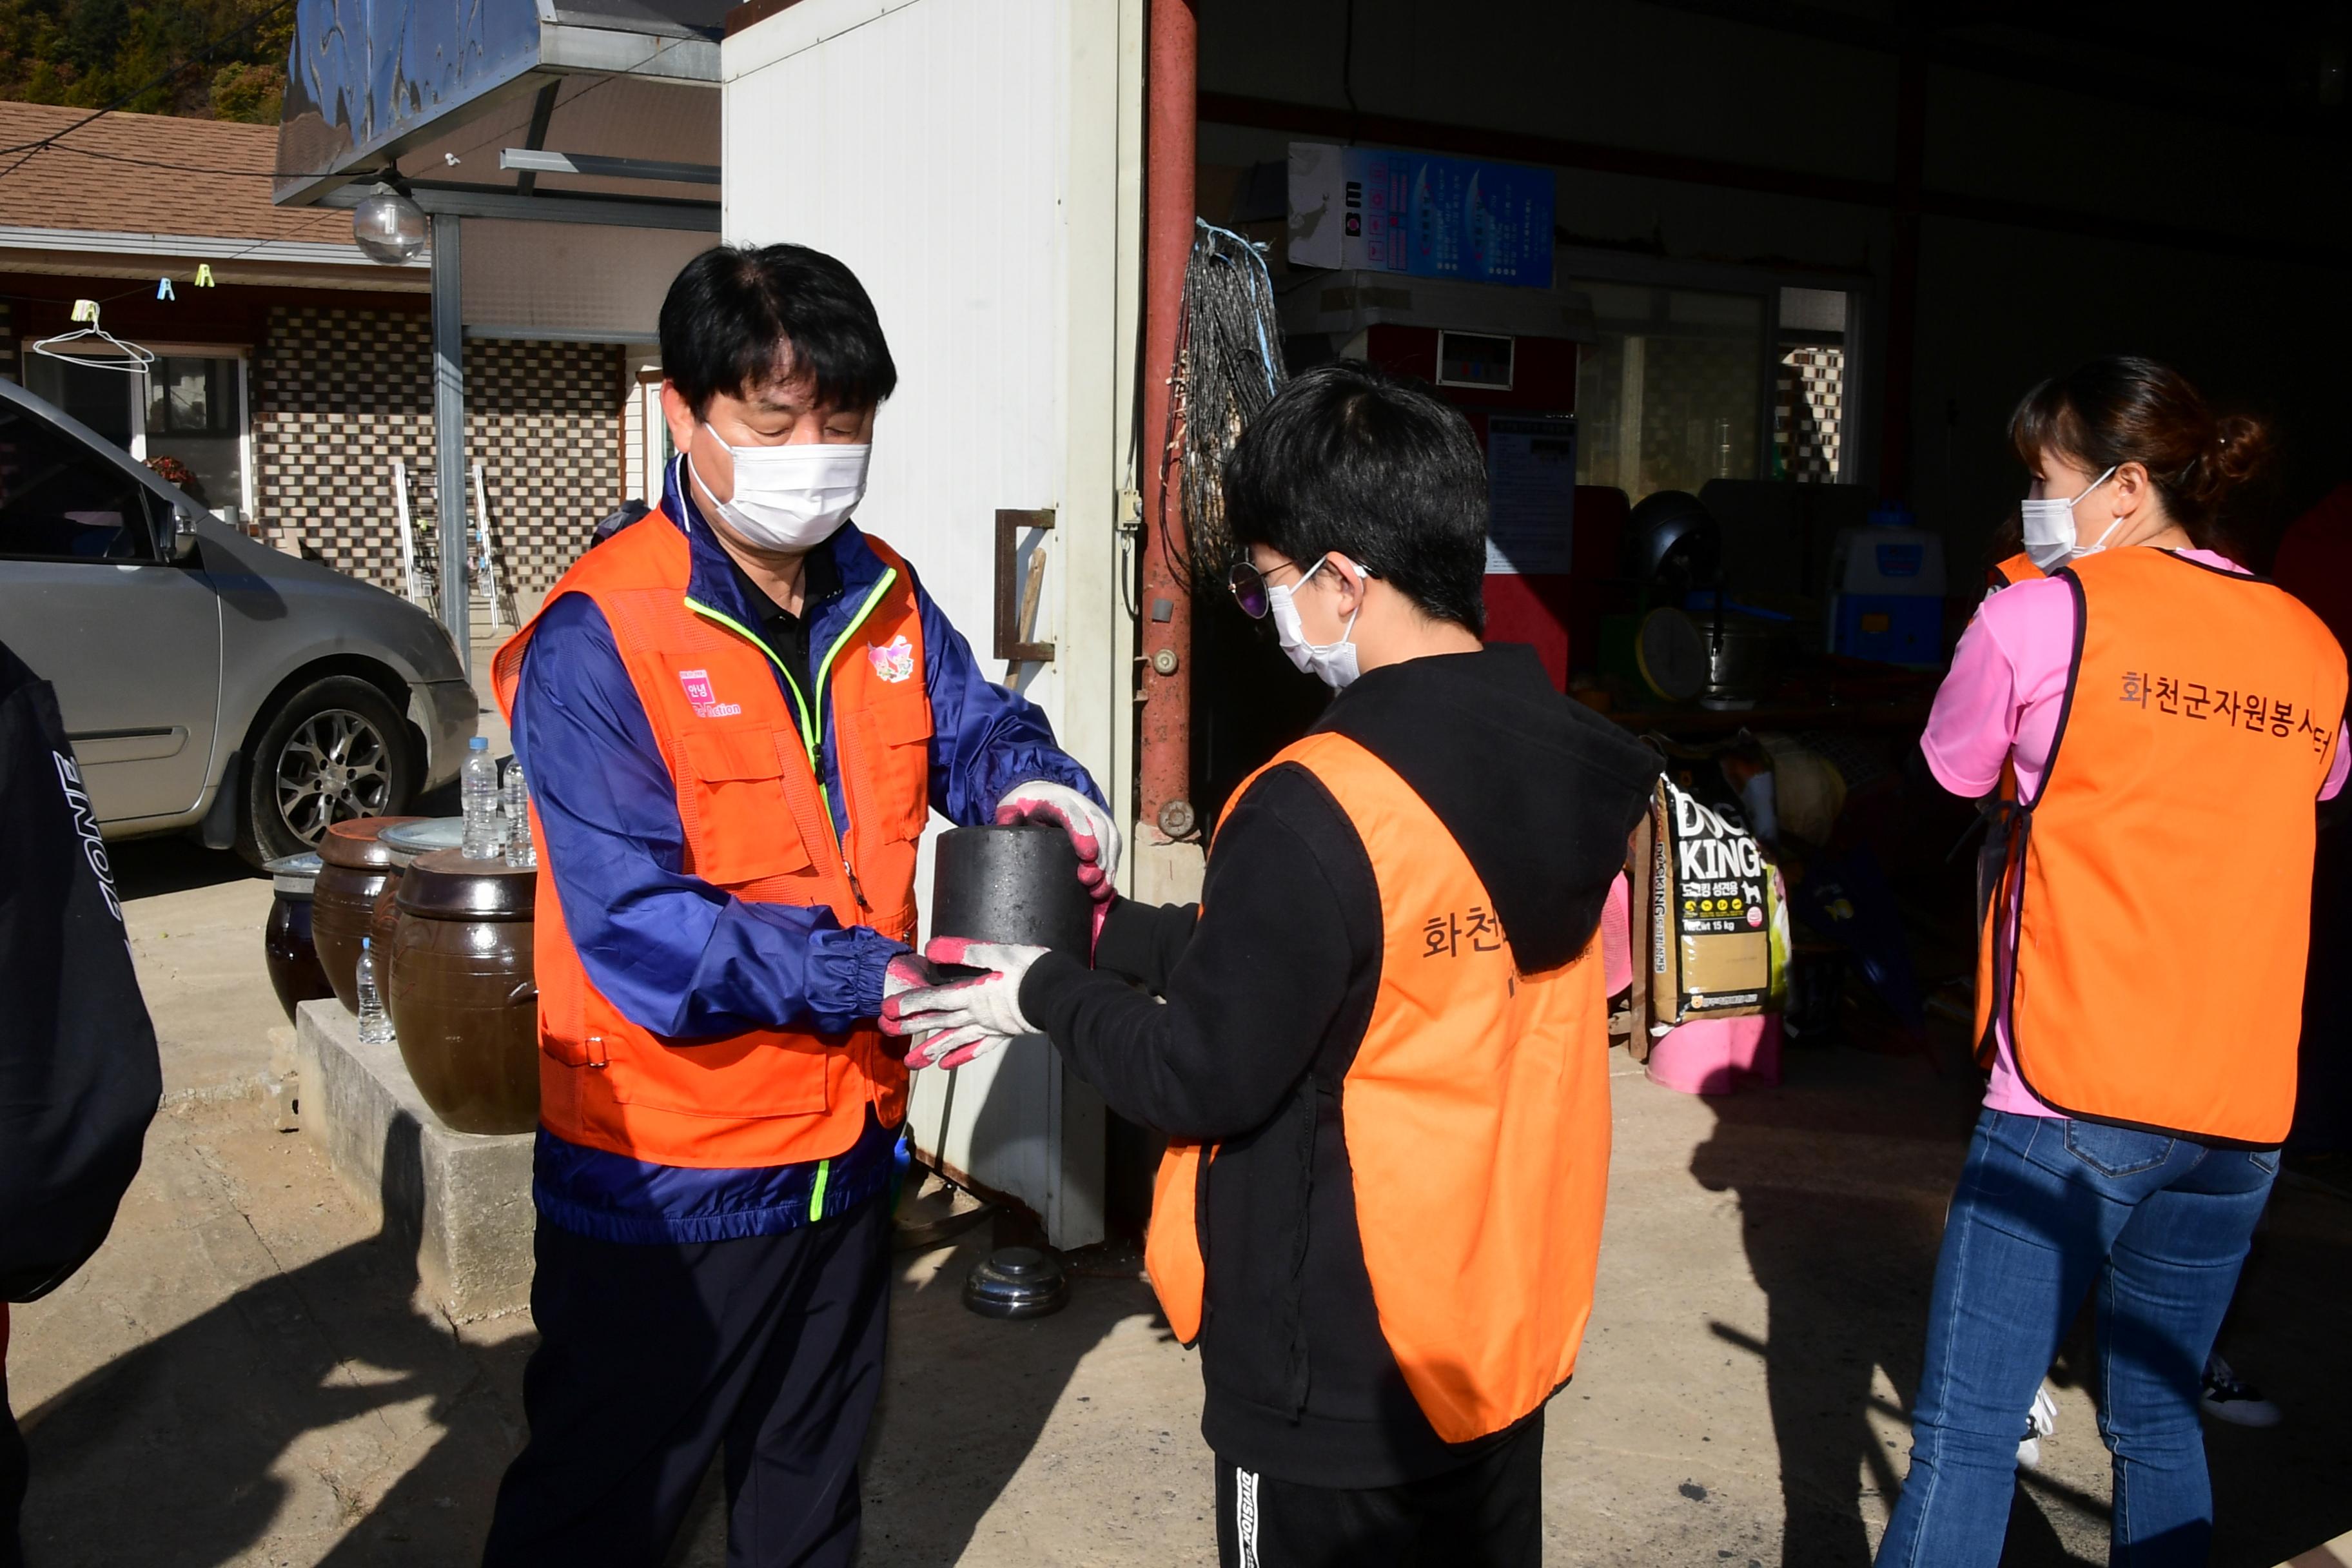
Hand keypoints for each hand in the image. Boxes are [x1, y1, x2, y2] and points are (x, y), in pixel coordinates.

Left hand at [884, 951, 1018, 1069]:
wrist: (1059, 994)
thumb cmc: (1030, 970)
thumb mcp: (997, 953)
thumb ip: (964, 951)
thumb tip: (932, 949)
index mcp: (972, 994)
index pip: (934, 999)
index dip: (910, 1003)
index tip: (887, 1010)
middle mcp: (976, 1014)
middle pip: (939, 1021)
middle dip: (911, 1026)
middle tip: (887, 1032)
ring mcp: (988, 1027)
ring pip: (953, 1039)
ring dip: (931, 1049)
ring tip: (910, 1061)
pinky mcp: (1003, 1034)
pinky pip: (978, 1048)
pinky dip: (961, 1056)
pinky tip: (947, 1065)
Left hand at [995, 781, 1120, 903]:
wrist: (1040, 791)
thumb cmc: (1025, 805)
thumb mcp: (1010, 808)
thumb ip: (1008, 819)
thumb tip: (1008, 829)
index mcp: (1056, 799)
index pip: (1073, 814)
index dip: (1083, 834)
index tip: (1087, 856)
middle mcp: (1081, 804)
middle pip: (1098, 827)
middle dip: (1100, 855)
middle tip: (1091, 881)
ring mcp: (1095, 814)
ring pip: (1111, 835)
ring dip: (1109, 863)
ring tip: (1101, 890)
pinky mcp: (1103, 825)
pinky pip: (1115, 842)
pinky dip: (1113, 863)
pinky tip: (1107, 883)